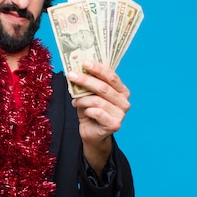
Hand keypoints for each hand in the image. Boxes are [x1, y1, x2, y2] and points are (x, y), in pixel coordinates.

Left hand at [68, 61, 130, 175]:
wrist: (92, 134)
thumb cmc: (91, 111)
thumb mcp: (89, 95)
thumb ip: (88, 84)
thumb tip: (77, 69)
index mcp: (121, 91)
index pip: (111, 76)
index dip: (98, 69)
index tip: (85, 62)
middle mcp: (124, 102)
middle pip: (103, 87)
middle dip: (85, 80)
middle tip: (71, 75)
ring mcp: (121, 114)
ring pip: (97, 101)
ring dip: (82, 100)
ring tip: (75, 101)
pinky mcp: (115, 125)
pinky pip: (97, 113)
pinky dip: (87, 111)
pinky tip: (84, 112)